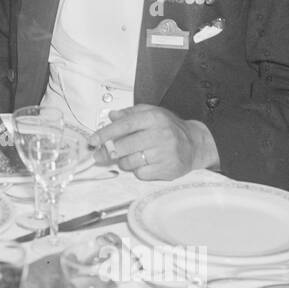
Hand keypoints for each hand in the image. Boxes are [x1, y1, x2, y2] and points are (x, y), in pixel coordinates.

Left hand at [89, 105, 219, 180]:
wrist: (195, 144)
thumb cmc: (169, 128)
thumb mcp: (151, 113)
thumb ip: (130, 114)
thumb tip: (111, 116)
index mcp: (153, 118)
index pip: (123, 126)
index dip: (104, 134)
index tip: (92, 141)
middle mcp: (160, 134)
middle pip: (123, 146)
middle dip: (109, 152)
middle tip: (104, 153)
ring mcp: (164, 153)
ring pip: (129, 162)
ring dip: (125, 161)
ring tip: (133, 155)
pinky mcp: (167, 169)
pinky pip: (140, 174)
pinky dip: (138, 170)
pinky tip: (146, 163)